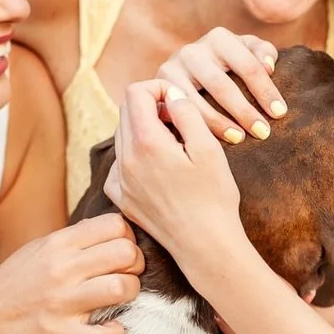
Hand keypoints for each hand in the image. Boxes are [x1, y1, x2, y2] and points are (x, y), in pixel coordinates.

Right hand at [0, 213, 142, 333]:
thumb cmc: (10, 285)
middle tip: (125, 276)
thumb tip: (110, 227)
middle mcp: (61, 270)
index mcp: (57, 244)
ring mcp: (62, 303)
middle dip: (135, 266)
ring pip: (123, 289)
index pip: (115, 225)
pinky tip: (109, 329)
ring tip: (119, 301)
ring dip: (130, 296)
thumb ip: (73, 239)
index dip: (127, 239)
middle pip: (126, 254)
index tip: (120, 254)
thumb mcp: (37, 250)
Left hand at [105, 80, 245, 262]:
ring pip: (122, 136)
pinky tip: (158, 167)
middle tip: (179, 121)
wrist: (205, 245)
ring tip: (173, 145)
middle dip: (151, 106)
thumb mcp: (209, 148)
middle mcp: (125, 159)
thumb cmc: (214, 198)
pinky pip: (119, 163)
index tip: (178, 101)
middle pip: (126, 111)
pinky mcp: (121, 197)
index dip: (158, 88)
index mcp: (146, 142)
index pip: (136, 92)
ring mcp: (120, 180)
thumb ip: (186, 113)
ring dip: (144, 130)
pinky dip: (135, 155)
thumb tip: (171, 94)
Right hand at [156, 28, 283, 142]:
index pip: (248, 65)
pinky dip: (196, 125)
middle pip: (222, 85)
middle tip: (263, 132)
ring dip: (219, 122)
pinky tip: (210, 140)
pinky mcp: (160, 86)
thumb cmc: (228, 63)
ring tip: (239, 138)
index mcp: (219, 38)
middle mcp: (193, 50)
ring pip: (197, 100)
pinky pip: (179, 110)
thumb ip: (263, 53)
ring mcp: (172, 67)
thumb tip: (269, 67)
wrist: (187, 70)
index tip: (280, 113)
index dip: (265, 90)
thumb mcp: (247, 52)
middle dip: (244, 111)